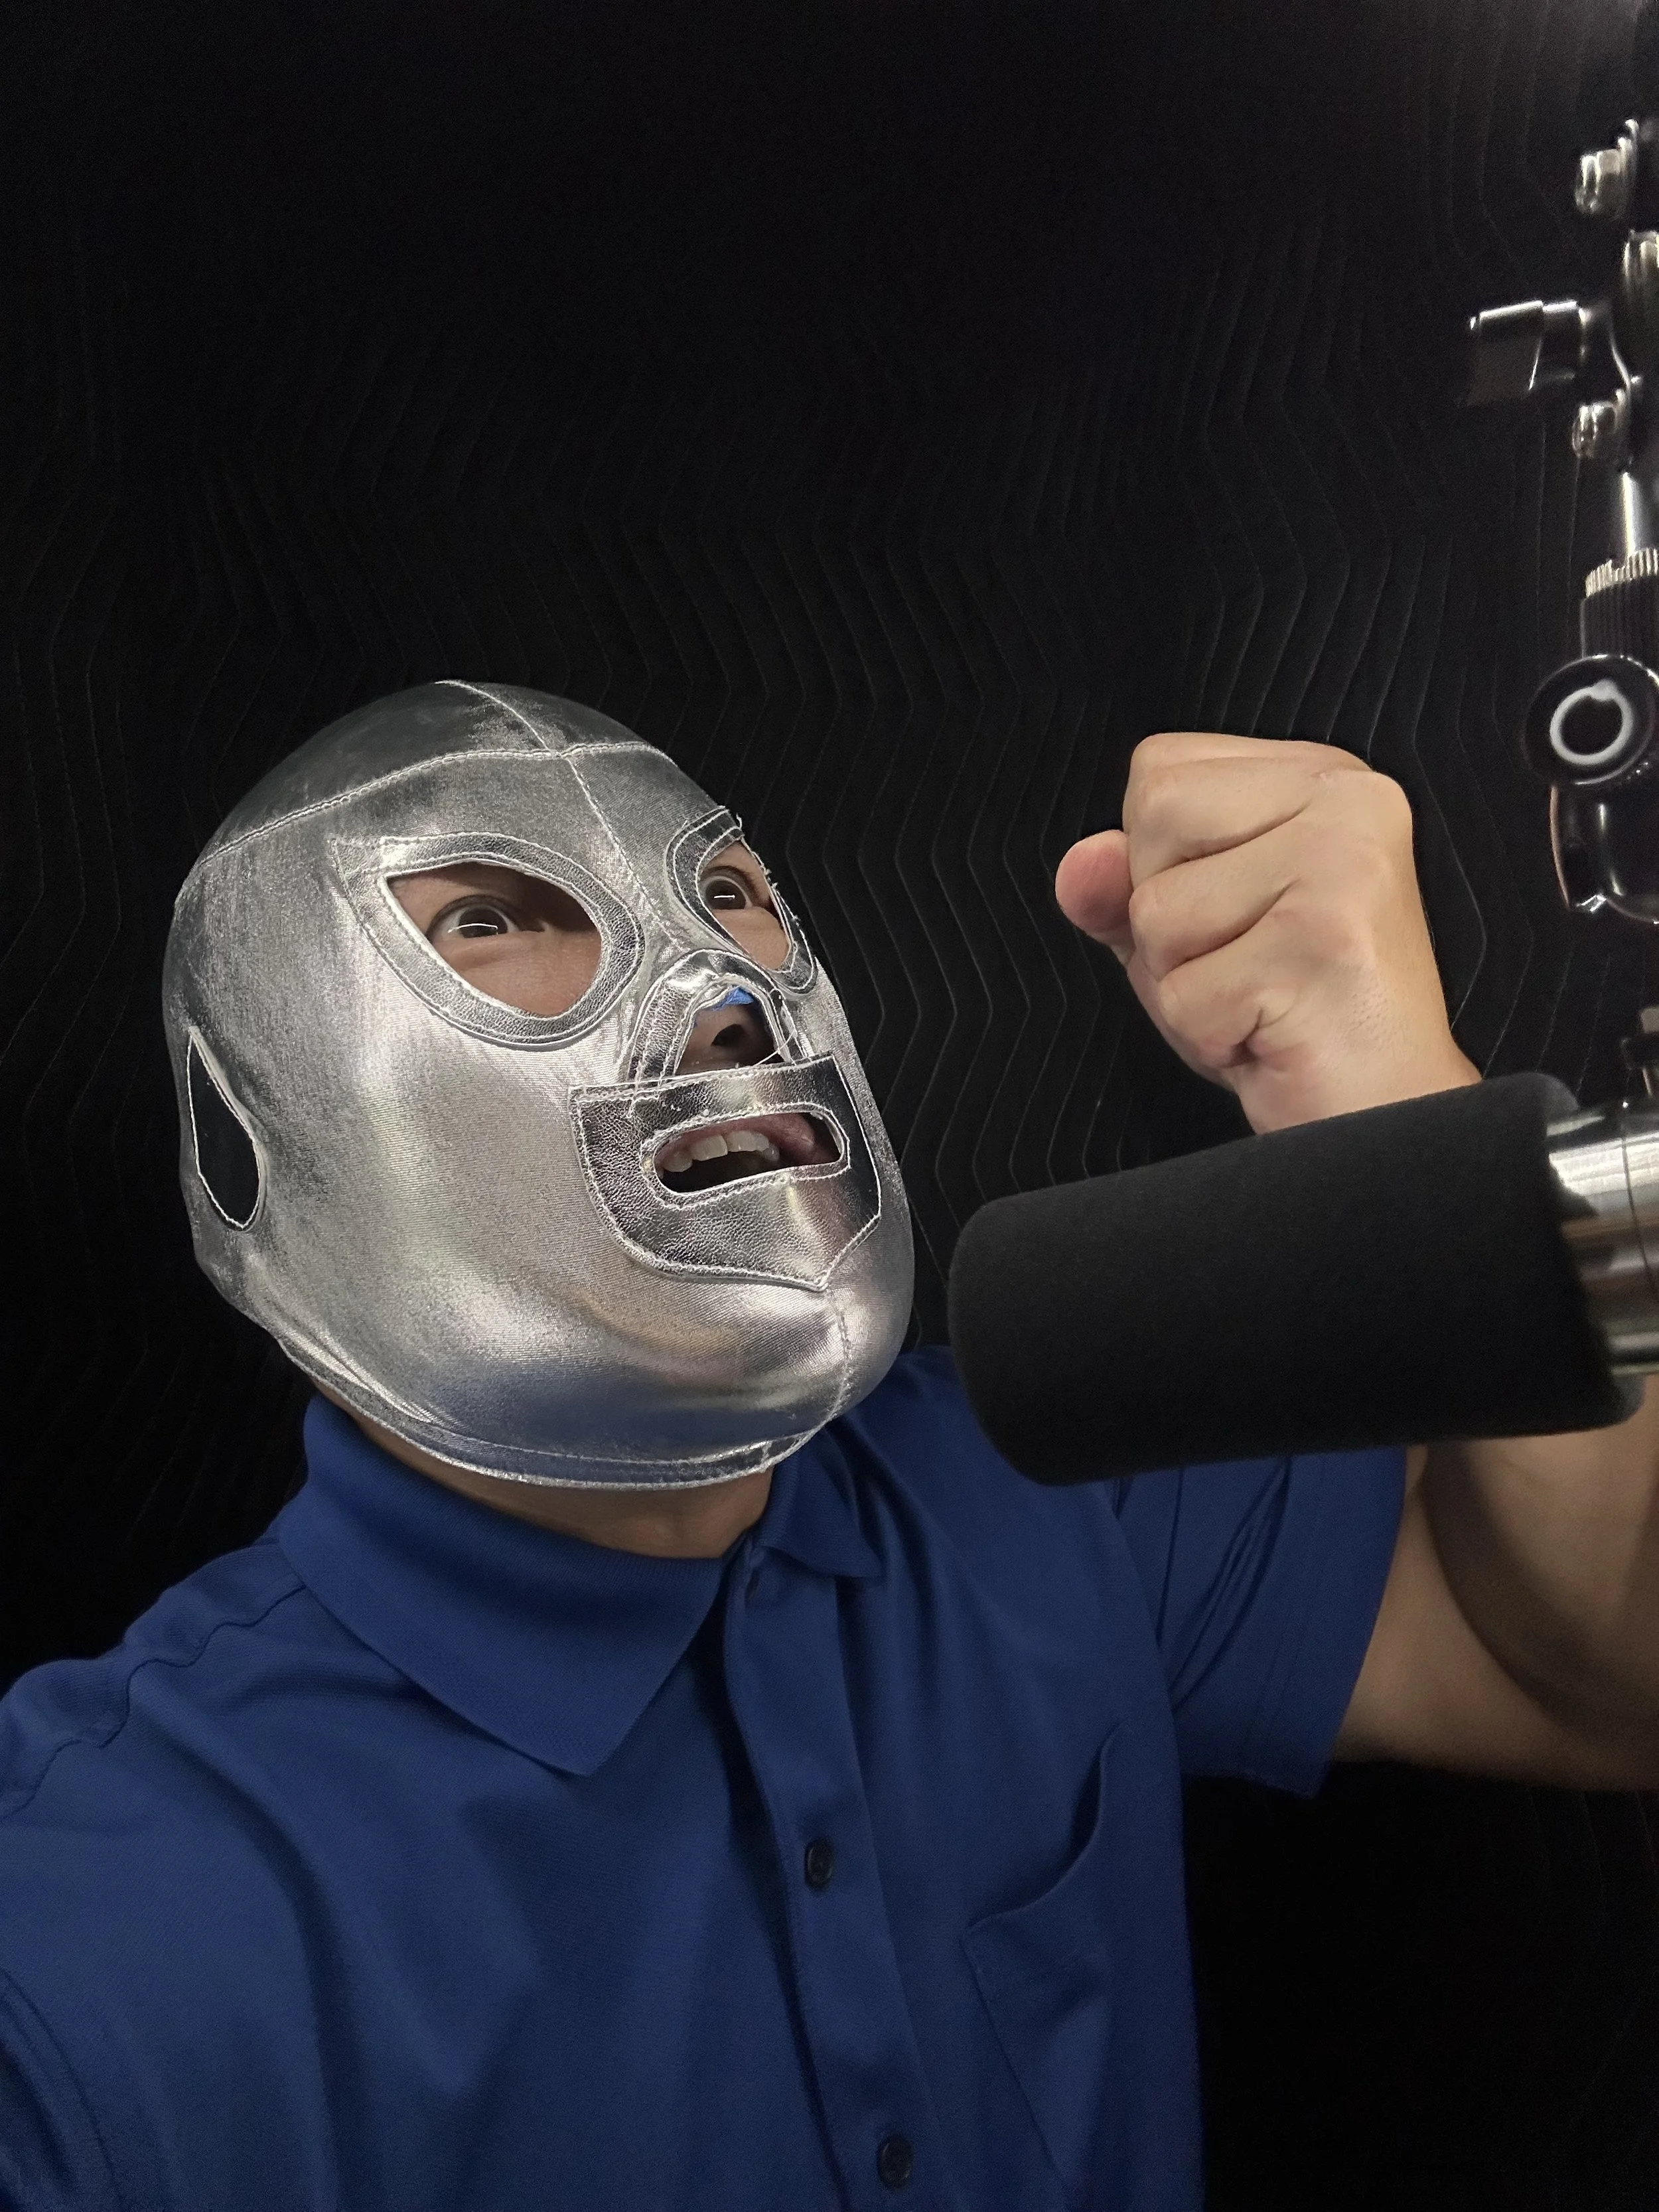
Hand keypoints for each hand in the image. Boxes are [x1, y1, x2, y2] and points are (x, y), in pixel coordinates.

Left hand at [1054, 732, 1479, 1132]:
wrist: (1385, 1116)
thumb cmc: (1298, 1024)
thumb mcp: (1191, 937)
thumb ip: (1123, 887)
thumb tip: (1081, 863)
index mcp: (1321, 777)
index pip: (1158, 769)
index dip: (1162, 862)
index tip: (1240, 916)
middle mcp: (1346, 801)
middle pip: (1153, 817)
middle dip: (1166, 920)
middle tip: (1248, 965)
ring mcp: (1341, 864)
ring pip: (1157, 910)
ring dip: (1184, 983)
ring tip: (1260, 1001)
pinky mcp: (1324, 939)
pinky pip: (1182, 992)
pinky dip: (1208, 1036)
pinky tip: (1271, 1035)